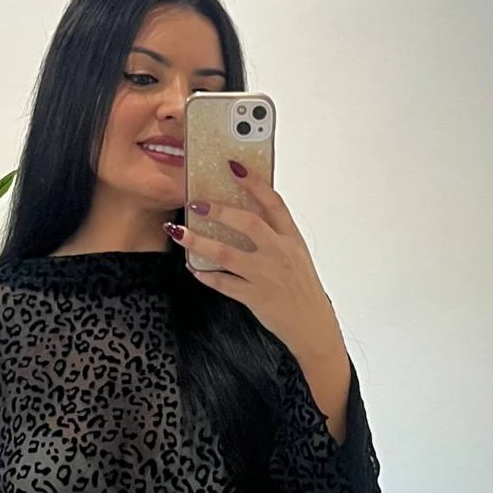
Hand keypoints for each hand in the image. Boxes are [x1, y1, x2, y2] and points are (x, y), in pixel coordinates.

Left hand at [166, 161, 340, 357]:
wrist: (312, 324)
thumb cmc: (303, 289)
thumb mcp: (297, 255)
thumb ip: (276, 235)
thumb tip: (248, 216)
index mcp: (291, 239)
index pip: (273, 203)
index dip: (254, 183)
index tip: (235, 167)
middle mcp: (279, 253)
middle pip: (247, 223)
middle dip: (219, 210)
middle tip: (197, 203)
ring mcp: (265, 275)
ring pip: (226, 254)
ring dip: (199, 241)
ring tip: (180, 233)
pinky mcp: (254, 296)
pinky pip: (223, 283)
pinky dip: (205, 275)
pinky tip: (193, 268)